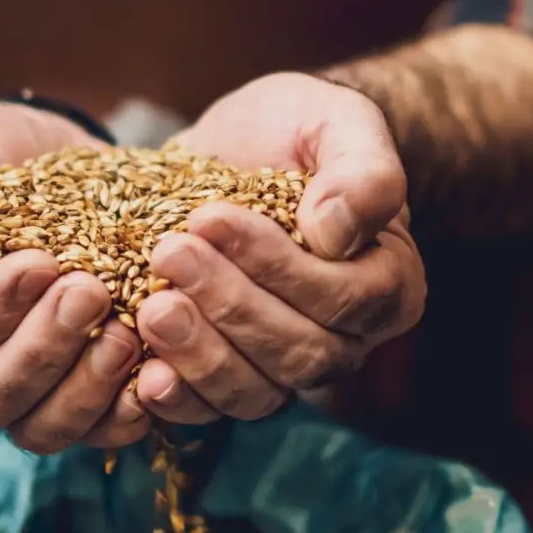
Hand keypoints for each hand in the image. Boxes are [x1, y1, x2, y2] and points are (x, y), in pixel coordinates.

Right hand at [0, 100, 150, 452]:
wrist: (41, 154)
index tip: (38, 262)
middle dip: (44, 349)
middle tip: (90, 291)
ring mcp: (23, 391)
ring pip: (43, 427)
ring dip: (87, 386)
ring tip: (126, 329)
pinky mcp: (81, 391)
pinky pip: (98, 431)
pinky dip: (126, 412)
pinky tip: (154, 372)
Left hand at [135, 73, 425, 423]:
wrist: (237, 148)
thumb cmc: (296, 128)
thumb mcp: (337, 120)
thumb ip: (363, 170)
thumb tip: (335, 233)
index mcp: (390, 284)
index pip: (345, 300)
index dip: (278, 268)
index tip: (210, 216)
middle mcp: (347, 340)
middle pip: (300, 353)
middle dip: (230, 305)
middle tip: (167, 253)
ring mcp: (286, 368)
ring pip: (256, 393)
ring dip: (200, 354)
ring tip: (151, 307)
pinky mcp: (231, 377)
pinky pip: (211, 412)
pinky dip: (178, 399)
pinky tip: (143, 373)